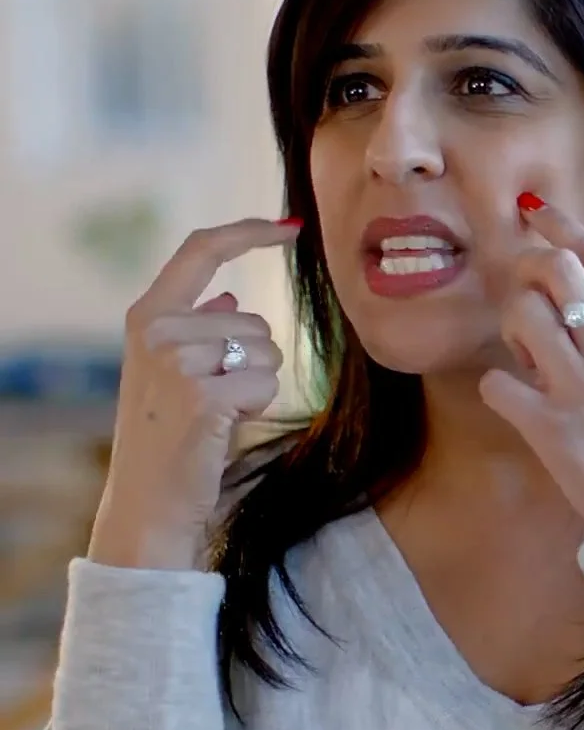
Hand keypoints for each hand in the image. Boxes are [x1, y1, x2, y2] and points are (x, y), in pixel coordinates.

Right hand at [90, 218, 298, 569]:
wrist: (149, 502)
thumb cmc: (170, 438)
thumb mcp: (173, 374)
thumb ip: (196, 330)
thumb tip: (228, 297)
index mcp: (147, 316)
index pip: (201, 250)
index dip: (249, 232)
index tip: (289, 227)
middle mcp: (157, 328)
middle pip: (254, 319)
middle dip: (253, 359)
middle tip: (213, 400)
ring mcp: (176, 359)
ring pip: (267, 350)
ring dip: (256, 384)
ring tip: (214, 414)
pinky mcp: (203, 393)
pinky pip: (267, 382)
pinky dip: (257, 405)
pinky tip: (222, 427)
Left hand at [478, 195, 583, 529]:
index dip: (561, 224)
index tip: (536, 212)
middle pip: (554, 271)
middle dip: (528, 264)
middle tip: (524, 285)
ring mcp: (575, 388)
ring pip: (521, 316)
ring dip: (512, 322)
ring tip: (525, 347)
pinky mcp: (546, 426)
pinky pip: (499, 383)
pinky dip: (499, 384)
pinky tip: (515, 396)